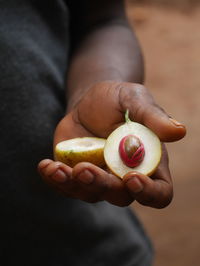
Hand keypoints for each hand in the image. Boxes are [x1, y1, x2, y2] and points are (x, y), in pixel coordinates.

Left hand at [38, 81, 185, 207]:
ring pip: (90, 194)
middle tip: (85, 168)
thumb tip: (179, 132)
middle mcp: (125, 176)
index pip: (159, 192)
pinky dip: (55, 179)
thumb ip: (153, 117)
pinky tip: (46, 166)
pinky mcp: (76, 172)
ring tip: (58, 168)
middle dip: (103, 185)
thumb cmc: (118, 99)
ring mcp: (99, 177)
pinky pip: (67, 185)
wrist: (90, 100)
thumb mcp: (135, 100)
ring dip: (74, 185)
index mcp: (148, 163)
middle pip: (120, 197)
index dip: (149, 193)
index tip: (132, 178)